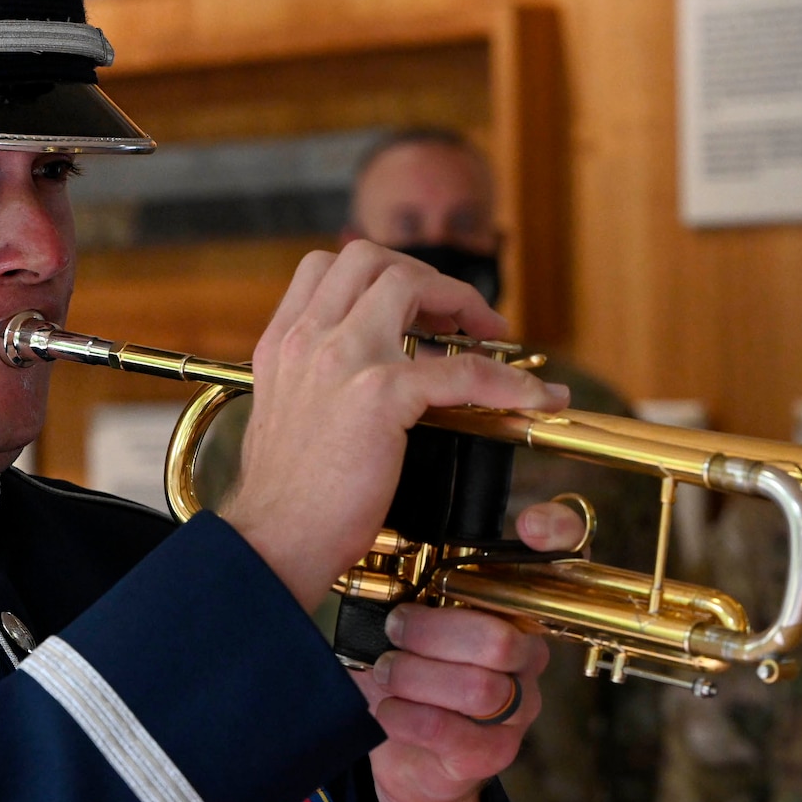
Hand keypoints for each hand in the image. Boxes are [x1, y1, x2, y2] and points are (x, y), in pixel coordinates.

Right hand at [221, 242, 567, 609]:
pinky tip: (529, 396)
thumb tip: (356, 382)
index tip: (413, 306)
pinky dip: (504, 378)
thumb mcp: (284, 416)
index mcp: (283, 343)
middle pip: (370, 260)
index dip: (378, 274)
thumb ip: (314, 383)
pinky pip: (460, 369)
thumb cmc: (285, 499)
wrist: (272, 542)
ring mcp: (342, 360)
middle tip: (457, 315)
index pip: (325, 268)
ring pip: (410, 285)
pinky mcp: (379, 395)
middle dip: (423, 275)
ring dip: (460, 301)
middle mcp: (306, 339)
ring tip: (489, 333)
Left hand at [352, 503, 581, 801]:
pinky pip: (455, 733)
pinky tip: (386, 711)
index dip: (556, 537)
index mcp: (512, 609)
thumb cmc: (407, 679)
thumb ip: (406, 589)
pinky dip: (409, 718)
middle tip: (394, 631)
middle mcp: (527, 654)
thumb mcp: (406, 626)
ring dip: (416, 679)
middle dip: (433, 632)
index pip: (559, 560)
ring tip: (384, 674)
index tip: (528, 527)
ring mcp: (518, 707)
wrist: (410, 763)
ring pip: (479, 689)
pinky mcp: (494, 754)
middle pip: (500, 639)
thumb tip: (358, 543)